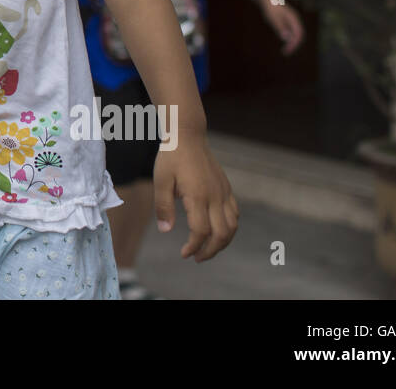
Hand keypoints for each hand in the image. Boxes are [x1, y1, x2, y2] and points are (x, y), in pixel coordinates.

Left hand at [152, 131, 238, 261]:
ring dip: (222, 242)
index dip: (194, 246)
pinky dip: (229, 228)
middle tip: (197, 258)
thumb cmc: (171, 157)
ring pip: (232, 226)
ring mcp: (223, 192)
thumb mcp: (160, 180)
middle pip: (222, 234)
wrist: (188, 136)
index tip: (184, 254)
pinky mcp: (226, 188)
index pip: (201, 231)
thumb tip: (166, 230)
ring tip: (207, 249)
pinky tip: (217, 231)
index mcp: (198, 195)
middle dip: (211, 251)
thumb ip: (163, 206)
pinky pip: (234, 213)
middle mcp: (215, 196)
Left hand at [261, 1, 303, 54]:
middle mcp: (295, 21)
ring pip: (296, 35)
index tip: (287, 51)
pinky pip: (292, 32)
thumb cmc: (270, 8)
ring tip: (285, 51)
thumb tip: (286, 38)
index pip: (298, 35)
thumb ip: (280, 27)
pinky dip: (290, 39)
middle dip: (293, 45)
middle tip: (285, 53)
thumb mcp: (273, 18)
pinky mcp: (288, 22)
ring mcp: (292, 21)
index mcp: (294, 19)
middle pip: (298, 36)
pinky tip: (284, 42)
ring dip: (292, 43)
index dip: (294, 44)